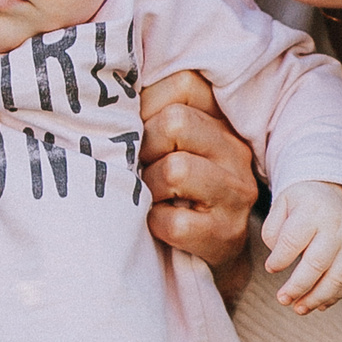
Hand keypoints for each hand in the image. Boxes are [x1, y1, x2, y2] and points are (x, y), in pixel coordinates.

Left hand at [139, 70, 257, 285]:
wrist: (210, 257)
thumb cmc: (178, 192)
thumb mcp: (174, 144)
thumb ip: (153, 112)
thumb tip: (106, 90)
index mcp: (222, 122)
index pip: (185, 84)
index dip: (147, 104)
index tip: (138, 129)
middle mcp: (235, 153)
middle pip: (176, 122)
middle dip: (145, 146)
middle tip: (140, 167)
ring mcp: (234, 194)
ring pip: (175, 169)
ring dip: (148, 186)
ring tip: (149, 196)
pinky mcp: (224, 234)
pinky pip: (173, 221)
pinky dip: (154, 224)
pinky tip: (156, 224)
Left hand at [262, 181, 341, 313]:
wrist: (338, 193)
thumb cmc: (304, 203)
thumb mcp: (282, 204)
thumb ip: (272, 230)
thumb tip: (276, 260)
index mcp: (312, 211)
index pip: (293, 240)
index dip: (279, 260)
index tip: (270, 268)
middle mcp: (336, 228)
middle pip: (317, 264)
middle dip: (297, 287)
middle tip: (282, 299)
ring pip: (336, 278)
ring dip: (316, 298)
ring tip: (298, 308)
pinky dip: (333, 297)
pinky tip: (318, 305)